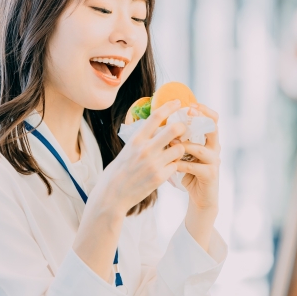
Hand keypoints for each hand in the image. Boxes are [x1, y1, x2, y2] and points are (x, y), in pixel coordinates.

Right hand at [89, 99, 187, 214]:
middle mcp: (145, 149)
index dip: (169, 107)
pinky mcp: (159, 177)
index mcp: (136, 139)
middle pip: (174, 129)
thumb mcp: (127, 149)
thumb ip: (142, 139)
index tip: (178, 102)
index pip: (156, 117)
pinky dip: (174, 166)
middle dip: (182, 127)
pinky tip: (167, 168)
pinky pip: (175, 166)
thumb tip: (156, 126)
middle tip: (183, 129)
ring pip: (179, 149)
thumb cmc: (120, 170)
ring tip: (174, 153)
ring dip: (179, 149)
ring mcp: (153, 164)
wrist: (113, 194)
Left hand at [172, 103, 220, 210]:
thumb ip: (178, 139)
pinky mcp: (210, 174)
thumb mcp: (183, 152)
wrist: (199, 197)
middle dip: (200, 119)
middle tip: (188, 112)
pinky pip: (193, 166)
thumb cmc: (188, 171)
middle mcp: (214, 148)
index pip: (212, 119)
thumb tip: (160, 123)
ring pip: (200, 148)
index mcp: (208, 140)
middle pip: (213, 128)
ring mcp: (214, 161)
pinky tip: (170, 163)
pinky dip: (180, 164)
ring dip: (184, 145)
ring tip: (170, 142)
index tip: (190, 104)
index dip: (204, 110)